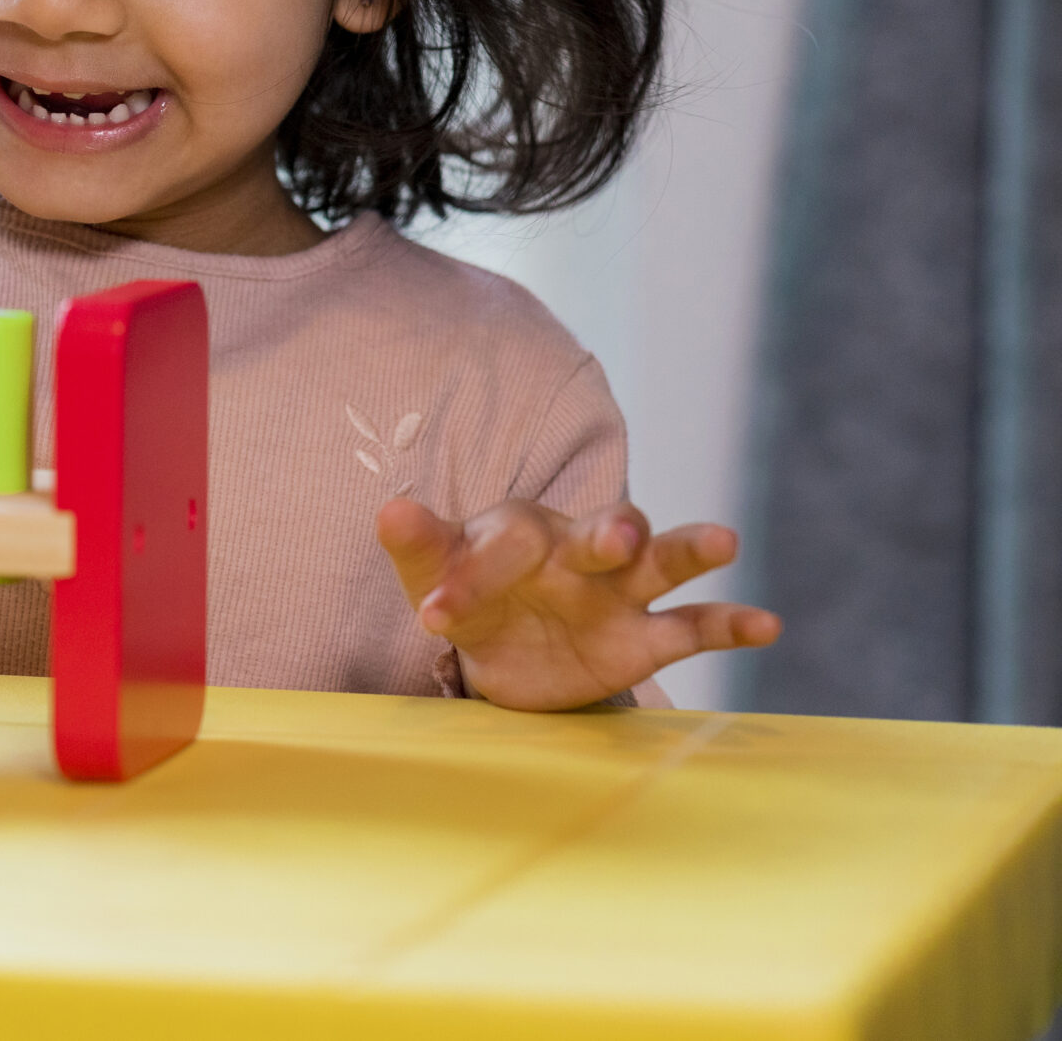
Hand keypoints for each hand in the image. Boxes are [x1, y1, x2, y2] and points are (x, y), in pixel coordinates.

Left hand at [376, 497, 781, 710]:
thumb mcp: (434, 575)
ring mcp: (617, 592)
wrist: (501, 647)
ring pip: (662, 560)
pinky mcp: (643, 637)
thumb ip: (418, 546)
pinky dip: (730, 622)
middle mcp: (578, 550)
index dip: (471, 576)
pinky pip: (693, 626)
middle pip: (603, 528)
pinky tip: (767, 624)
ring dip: (690, 548)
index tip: (434, 615)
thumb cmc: (466, 591)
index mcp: (520, 528)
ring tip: (724, 540)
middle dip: (609, 531)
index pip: (503, 543)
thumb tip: (388, 508)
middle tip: (616, 537)